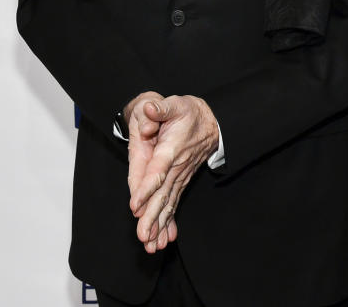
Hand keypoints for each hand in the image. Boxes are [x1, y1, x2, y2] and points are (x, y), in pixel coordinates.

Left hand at [128, 95, 218, 252]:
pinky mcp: (180, 182)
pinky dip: (169, 222)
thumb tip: (149, 109)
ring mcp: (180, 177)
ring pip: (168, 204)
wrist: (212, 122)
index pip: (158, 171)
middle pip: (162, 195)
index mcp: (172, 149)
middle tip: (143, 236)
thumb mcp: (177, 103)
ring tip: (151, 245)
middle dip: (152, 217)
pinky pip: (173, 204)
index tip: (135, 206)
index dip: (146, 189)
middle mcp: (177, 167)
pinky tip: (164, 239)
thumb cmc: (190, 112)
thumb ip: (162, 108)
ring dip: (159, 225)